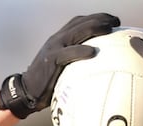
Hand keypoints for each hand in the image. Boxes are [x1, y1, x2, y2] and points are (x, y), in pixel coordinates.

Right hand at [0, 13, 119, 118]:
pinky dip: (81, 50)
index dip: (97, 17)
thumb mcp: (61, 66)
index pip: (79, 21)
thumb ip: (75, 60)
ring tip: (110, 29)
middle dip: (101, 19)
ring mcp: (54, 48)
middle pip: (81, 22)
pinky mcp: (51, 60)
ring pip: (76, 32)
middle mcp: (57, 39)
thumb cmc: (46, 82)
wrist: (26, 91)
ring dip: (95, 28)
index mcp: (60, 38)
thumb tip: (98, 66)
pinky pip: (68, 53)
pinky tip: (93, 52)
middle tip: (116, 22)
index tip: (113, 20)